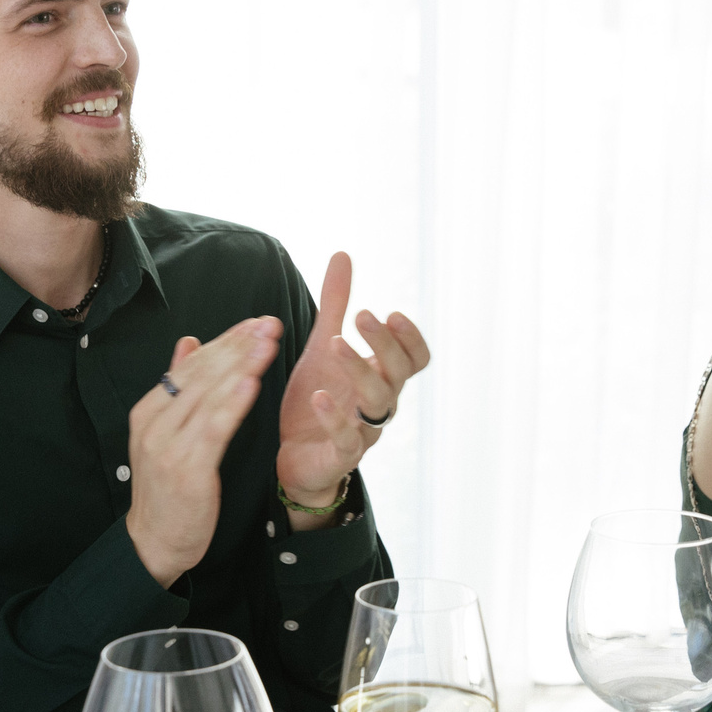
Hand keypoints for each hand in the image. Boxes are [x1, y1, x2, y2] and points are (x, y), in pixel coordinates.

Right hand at [125, 316, 281, 586]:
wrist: (154, 542)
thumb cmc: (167, 490)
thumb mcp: (165, 434)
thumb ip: (177, 388)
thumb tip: (189, 342)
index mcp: (149, 411)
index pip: (191, 366)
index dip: (224, 341)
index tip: (255, 322)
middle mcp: (155, 423)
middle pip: (202, 374)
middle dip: (238, 345)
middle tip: (270, 322)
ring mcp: (168, 445)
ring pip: (210, 395)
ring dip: (242, 365)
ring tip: (269, 342)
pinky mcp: (188, 468)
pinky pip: (214, 428)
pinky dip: (233, 403)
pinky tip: (253, 382)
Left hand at [276, 252, 431, 503]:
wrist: (296, 458)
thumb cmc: (318, 399)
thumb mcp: (322, 346)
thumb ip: (334, 304)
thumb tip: (342, 253)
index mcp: (381, 377)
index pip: (415, 359)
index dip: (409, 338)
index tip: (391, 314)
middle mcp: (380, 403)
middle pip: (398, 374)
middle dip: (385, 344)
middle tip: (364, 315)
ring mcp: (364, 430)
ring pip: (378, 402)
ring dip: (359, 370)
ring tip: (334, 343)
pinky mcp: (341, 455)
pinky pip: (348, 439)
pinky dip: (336, 417)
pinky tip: (319, 395)